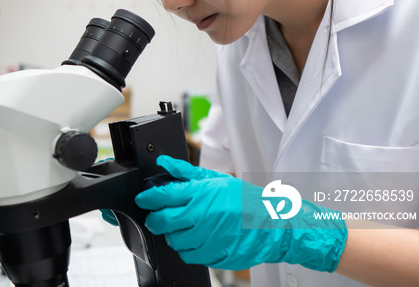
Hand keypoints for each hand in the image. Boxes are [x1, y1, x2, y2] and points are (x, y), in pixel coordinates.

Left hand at [135, 155, 346, 271]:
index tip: (143, 199)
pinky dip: (186, 248)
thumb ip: (187, 173)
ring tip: (181, 227)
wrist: (274, 225)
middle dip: (154, 219)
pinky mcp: (214, 256)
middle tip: (156, 217)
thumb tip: (165, 163)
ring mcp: (208, 238)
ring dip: (171, 235)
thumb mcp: (217, 180)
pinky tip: (194, 239)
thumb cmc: (247, 201)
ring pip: (173, 241)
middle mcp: (203, 216)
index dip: (148, 198)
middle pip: (162, 221)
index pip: (164, 195)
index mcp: (203, 194)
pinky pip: (188, 255)